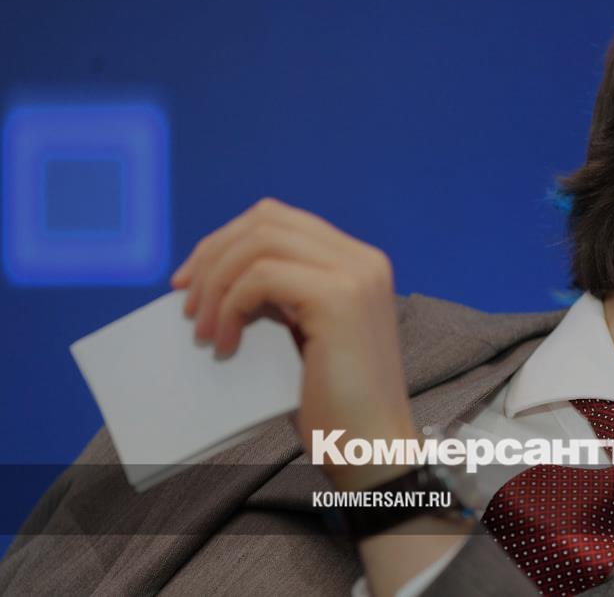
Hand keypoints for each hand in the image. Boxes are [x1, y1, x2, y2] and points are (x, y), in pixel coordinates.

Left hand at [170, 197, 417, 489]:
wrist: (371, 450)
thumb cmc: (335, 405)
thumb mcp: (306, 335)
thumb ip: (281, 299)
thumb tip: (217, 278)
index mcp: (359, 264)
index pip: (280, 221)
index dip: (226, 242)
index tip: (191, 282)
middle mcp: (363, 259)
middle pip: (267, 219)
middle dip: (214, 253)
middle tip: (185, 301)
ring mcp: (356, 275)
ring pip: (260, 242)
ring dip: (216, 282)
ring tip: (202, 330)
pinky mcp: (340, 298)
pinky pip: (261, 277)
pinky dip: (230, 306)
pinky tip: (225, 345)